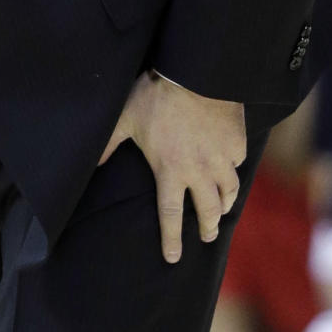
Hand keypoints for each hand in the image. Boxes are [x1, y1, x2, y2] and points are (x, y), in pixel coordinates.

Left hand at [98, 72, 245, 262]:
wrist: (193, 72)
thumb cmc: (155, 96)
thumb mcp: (126, 118)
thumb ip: (110, 144)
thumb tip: (93, 165)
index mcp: (170, 169)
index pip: (171, 215)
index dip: (171, 239)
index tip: (173, 258)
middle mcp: (198, 170)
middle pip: (207, 210)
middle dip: (208, 228)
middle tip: (208, 237)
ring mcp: (221, 157)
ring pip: (229, 192)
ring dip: (225, 204)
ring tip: (222, 209)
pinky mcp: (236, 142)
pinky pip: (238, 163)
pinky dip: (234, 170)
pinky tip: (231, 170)